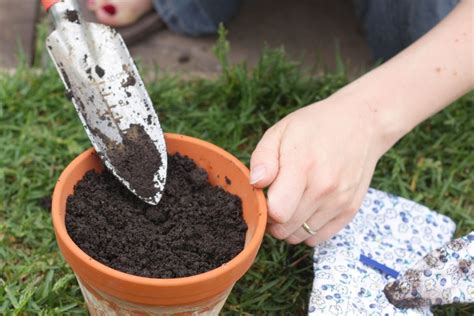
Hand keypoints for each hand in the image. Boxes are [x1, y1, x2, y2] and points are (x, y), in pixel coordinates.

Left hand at [250, 93, 388, 245]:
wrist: (362, 123)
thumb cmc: (315, 126)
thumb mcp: (280, 131)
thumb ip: (263, 159)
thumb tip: (256, 184)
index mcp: (303, 166)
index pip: (277, 212)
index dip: (263, 209)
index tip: (264, 196)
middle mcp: (324, 188)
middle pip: (285, 229)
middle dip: (273, 220)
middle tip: (274, 199)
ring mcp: (339, 202)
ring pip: (300, 237)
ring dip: (289, 226)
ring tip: (291, 202)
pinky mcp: (350, 210)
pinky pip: (318, 238)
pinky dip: (307, 230)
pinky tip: (306, 209)